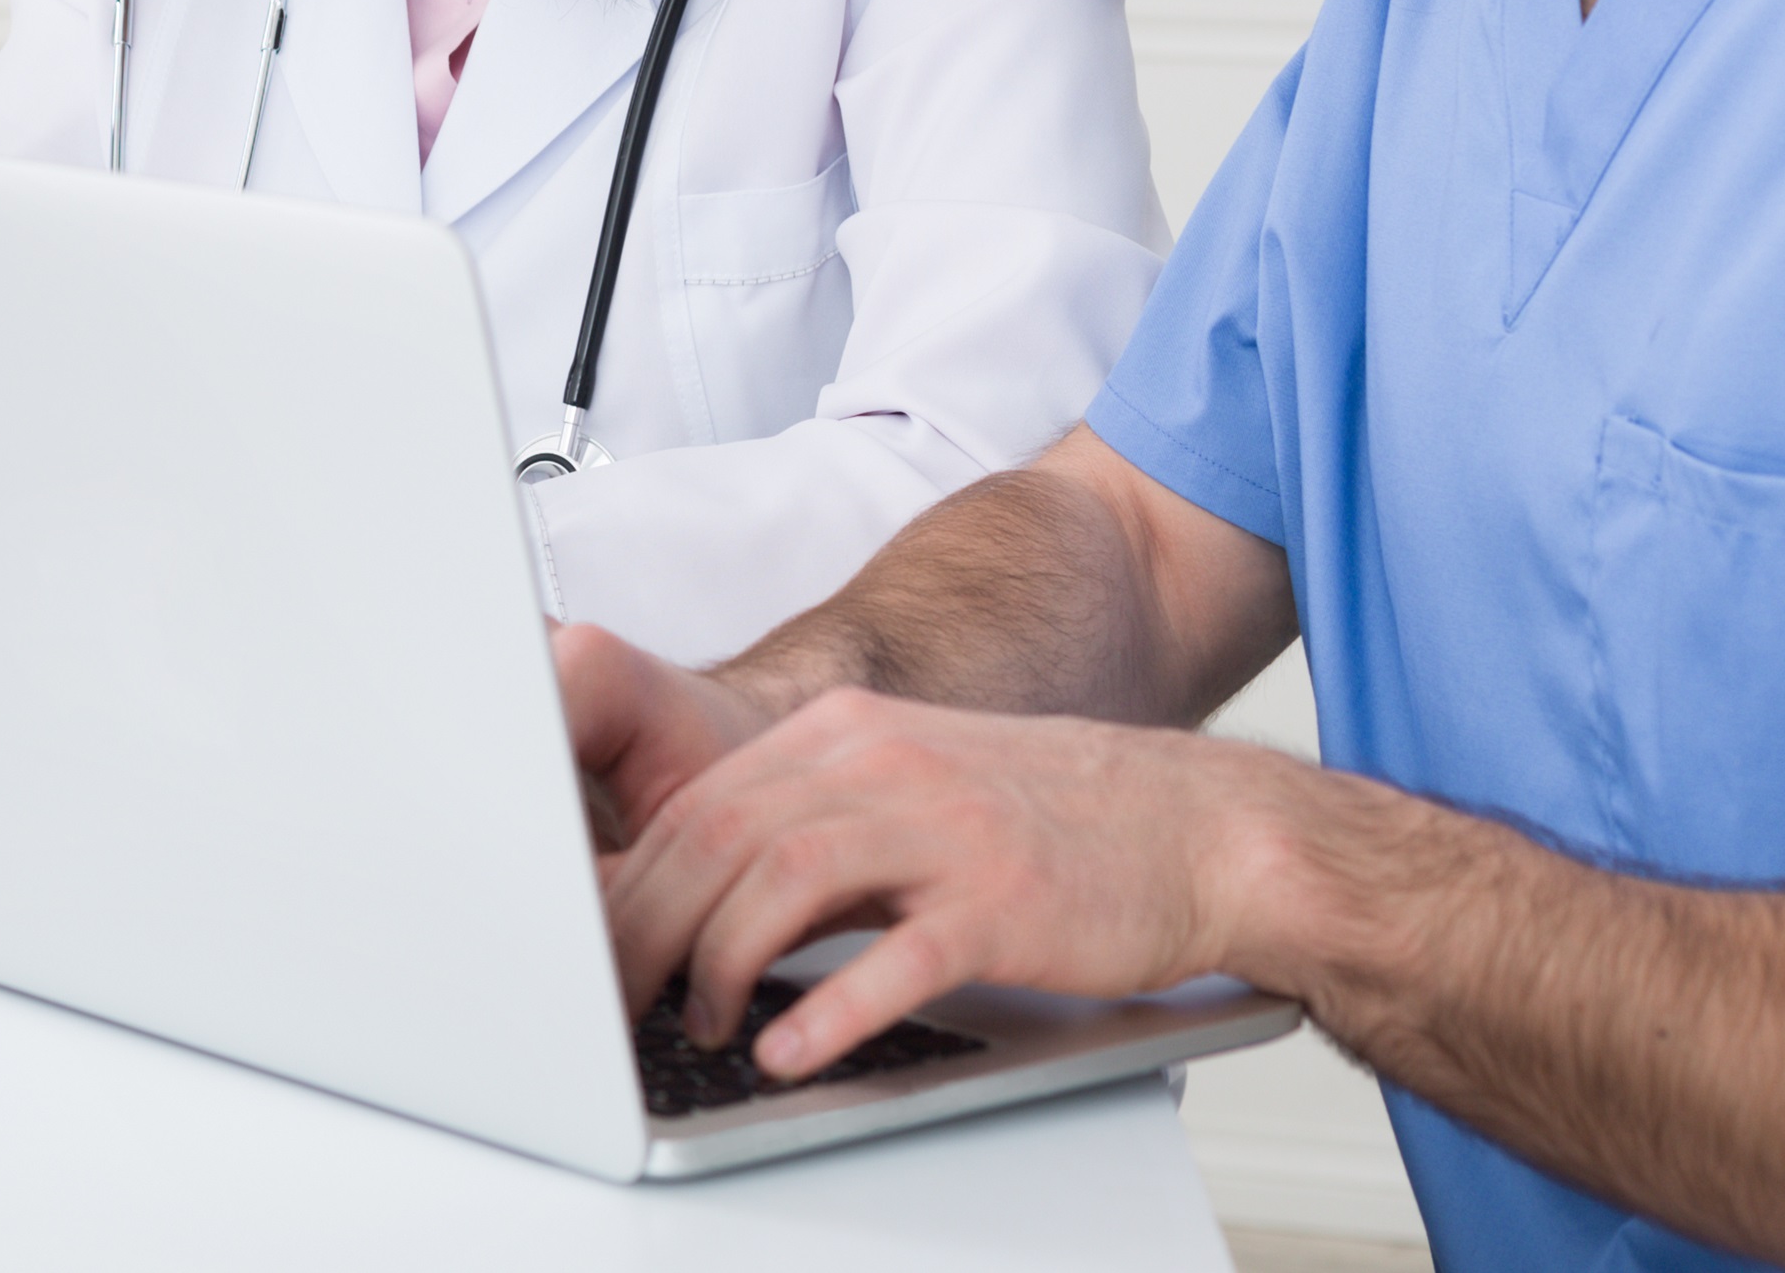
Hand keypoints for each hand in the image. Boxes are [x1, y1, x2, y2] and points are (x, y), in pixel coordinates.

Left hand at [580, 643, 1293, 1080]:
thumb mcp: (903, 789)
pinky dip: (828, 1009)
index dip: (628, 882)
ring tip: (700, 1023)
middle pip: (718, 837)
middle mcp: (882, 765)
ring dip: (720, 963)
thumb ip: (804, 824)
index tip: (590, 947)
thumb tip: (693, 896)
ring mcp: (943, 830)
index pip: (698, 803)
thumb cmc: (1044, 821)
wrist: (1194, 826)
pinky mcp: (1001, 903)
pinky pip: (894, 957)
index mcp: (845, 734)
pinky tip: (789, 1050)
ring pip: (782, 881)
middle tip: (612, 1001)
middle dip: (645, 928)